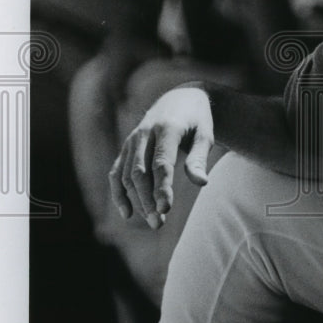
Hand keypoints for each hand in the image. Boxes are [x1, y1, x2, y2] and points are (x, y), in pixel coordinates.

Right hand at [108, 87, 212, 228]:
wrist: (180, 99)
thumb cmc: (197, 120)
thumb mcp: (205, 134)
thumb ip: (199, 158)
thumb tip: (201, 183)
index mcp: (167, 128)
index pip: (161, 163)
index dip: (162, 187)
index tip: (166, 209)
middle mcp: (144, 133)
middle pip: (140, 172)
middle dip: (147, 199)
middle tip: (159, 223)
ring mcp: (132, 140)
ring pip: (127, 174)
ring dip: (136, 200)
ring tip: (154, 221)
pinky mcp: (126, 147)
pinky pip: (117, 172)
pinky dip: (118, 192)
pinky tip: (128, 213)